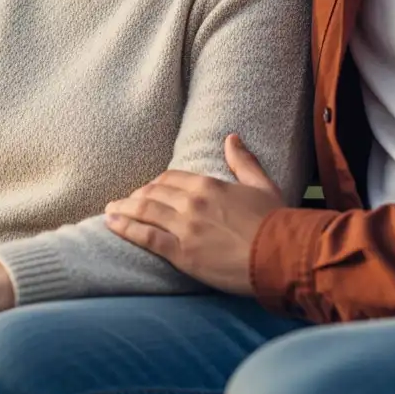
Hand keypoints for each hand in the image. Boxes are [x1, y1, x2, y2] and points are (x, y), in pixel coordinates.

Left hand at [104, 135, 284, 295]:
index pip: (170, 177)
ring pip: (144, 211)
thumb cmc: (277, 223)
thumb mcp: (262, 185)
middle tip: (125, 202)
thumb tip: (231, 138)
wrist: (284, 255)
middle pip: (153, 193)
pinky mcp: (182, 253)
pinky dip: (126, 228)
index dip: (156, 183)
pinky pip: (146, 237)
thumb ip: (243, 161)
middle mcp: (192, 202)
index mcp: (208, 184)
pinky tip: (112, 223)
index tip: (148, 189)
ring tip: (110, 210)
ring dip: (123, 209)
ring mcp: (184, 227)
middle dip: (136, 196)